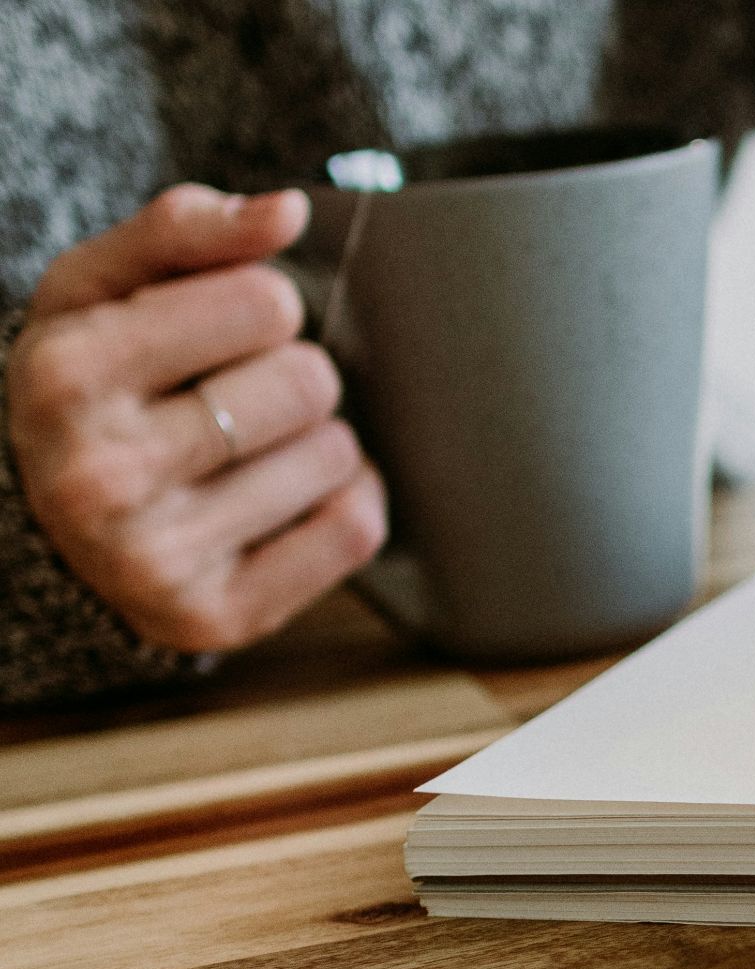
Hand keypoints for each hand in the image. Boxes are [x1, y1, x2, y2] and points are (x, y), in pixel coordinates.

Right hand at [6, 184, 385, 651]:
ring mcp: (154, 558)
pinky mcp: (213, 618)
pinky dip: (343, 506)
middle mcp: (98, 474)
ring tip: (244, 454)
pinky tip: (281, 501)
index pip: (268, 302)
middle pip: (311, 383)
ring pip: (339, 456)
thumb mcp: (103, 285)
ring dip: (314, 444)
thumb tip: (286, 212)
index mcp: (67, 372)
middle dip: (291, 377)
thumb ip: (188, 228)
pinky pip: (354, 531)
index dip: (261, 307)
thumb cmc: (94, 379)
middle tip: (232, 399)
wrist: (48, 516)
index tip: (217, 332)